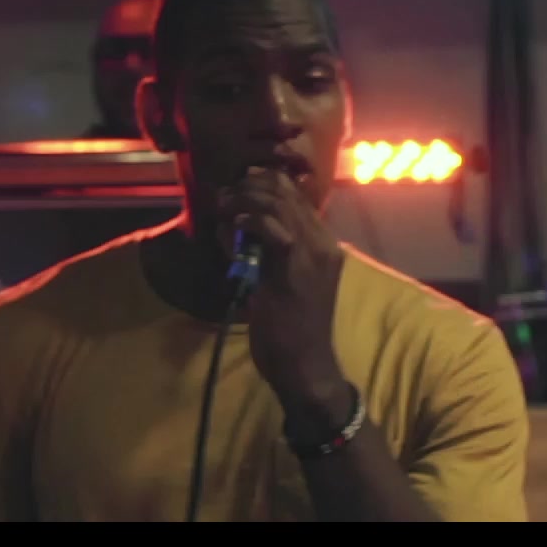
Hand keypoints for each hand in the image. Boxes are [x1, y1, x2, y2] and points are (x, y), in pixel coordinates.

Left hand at [217, 168, 347, 403]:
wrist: (304, 364)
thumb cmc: (287, 328)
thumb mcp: (274, 279)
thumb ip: (259, 250)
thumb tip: (230, 225)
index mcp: (322, 243)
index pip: (296, 194)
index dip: (264, 182)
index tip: (237, 186)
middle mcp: (323, 243)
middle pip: (286, 191)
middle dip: (248, 185)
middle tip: (224, 196)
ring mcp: (313, 254)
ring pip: (279, 203)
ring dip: (245, 198)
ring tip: (225, 206)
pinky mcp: (296, 269)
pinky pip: (274, 230)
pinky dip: (251, 219)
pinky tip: (235, 223)